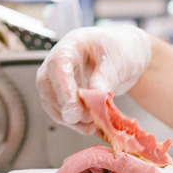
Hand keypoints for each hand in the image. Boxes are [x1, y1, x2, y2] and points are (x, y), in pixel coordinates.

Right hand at [36, 26, 150, 133]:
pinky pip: (62, 114)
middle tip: (88, 118)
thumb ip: (104, 78)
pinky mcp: (63, 97)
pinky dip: (76, 124)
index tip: (72, 106)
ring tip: (94, 124)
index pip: (58, 64)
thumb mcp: (117, 60)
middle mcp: (58, 64)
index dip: (62, 86)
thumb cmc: (120, 50)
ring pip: (52, 104)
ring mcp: (57, 81)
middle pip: (47, 86)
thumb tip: (94, 98)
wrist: (124, 57)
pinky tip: (91, 126)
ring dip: (71, 120)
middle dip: (65, 107)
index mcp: (71, 46)